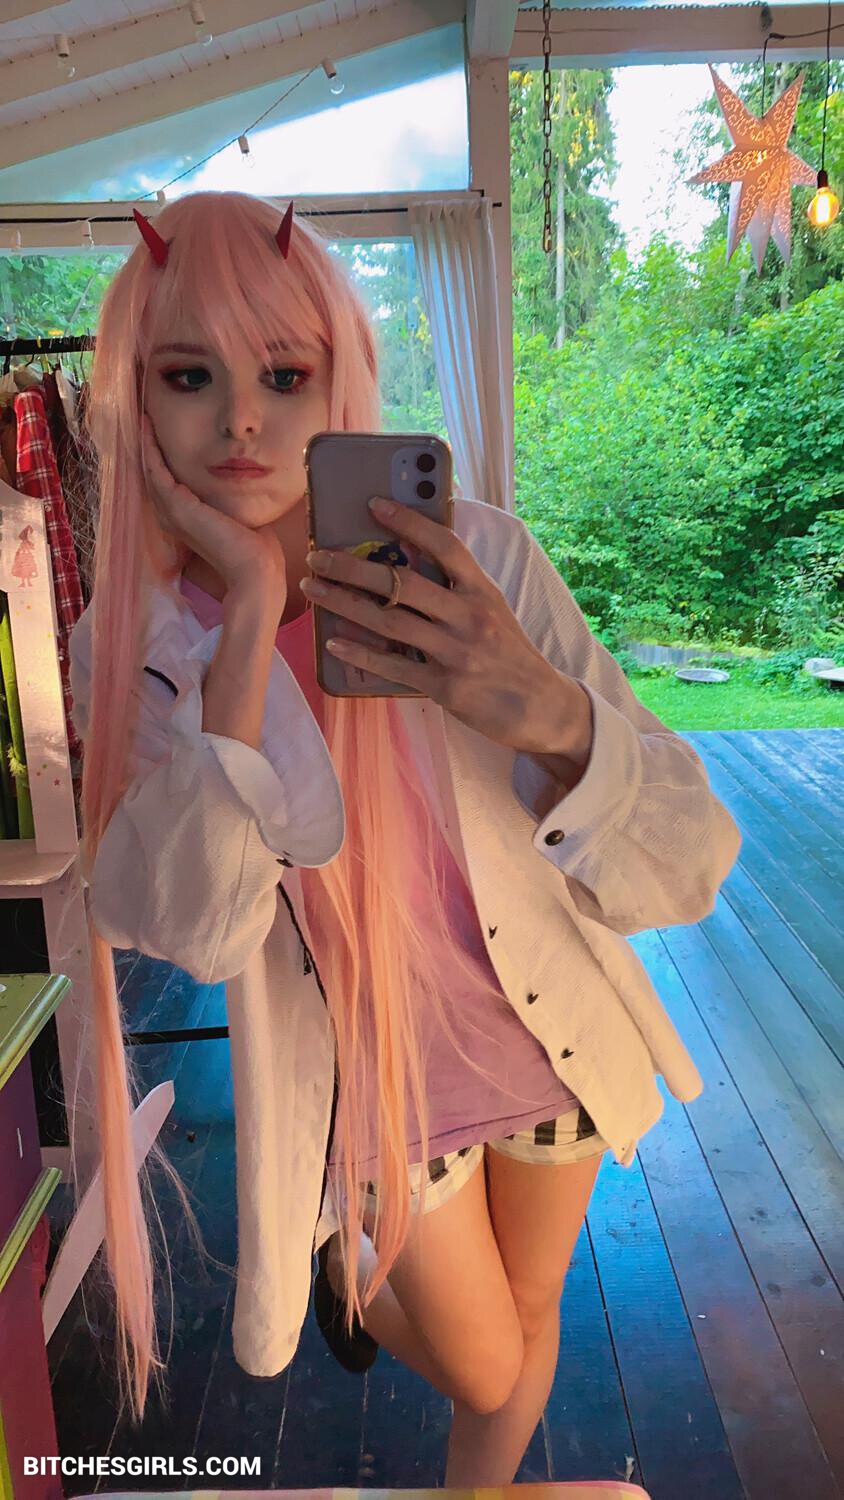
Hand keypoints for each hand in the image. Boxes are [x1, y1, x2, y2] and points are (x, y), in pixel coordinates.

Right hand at [141, 413, 287, 598]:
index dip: (160, 460)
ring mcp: (172, 512)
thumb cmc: (253, 548)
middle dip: (148, 447)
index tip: (159, 435)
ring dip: (145, 443)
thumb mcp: (236, 516)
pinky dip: (150, 448)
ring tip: (142, 418)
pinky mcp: (177, 506)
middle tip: (144, 419)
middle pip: (153, 476)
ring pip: (150, 470)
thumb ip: (227, 501)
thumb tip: (237, 484)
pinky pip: (155, 470)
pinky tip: (147, 428)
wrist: (254, 568)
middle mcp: (173, 517)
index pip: (166, 485)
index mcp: (185, 521)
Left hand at [301, 497, 579, 752]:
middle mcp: (470, 616)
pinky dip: (361, 654)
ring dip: (345, 603)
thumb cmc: (508, 653)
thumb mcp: (492, 609)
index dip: (409, 521)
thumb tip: (409, 559)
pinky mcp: (446, 686)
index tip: (374, 504)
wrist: (540, 706)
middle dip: (353, 566)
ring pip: (390, 621)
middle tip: (317, 555)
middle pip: (403, 582)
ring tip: (313, 589)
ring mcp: (457, 652)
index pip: (444, 544)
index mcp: (482, 590)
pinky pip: (394, 666)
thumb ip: (457, 586)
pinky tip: (333, 643)